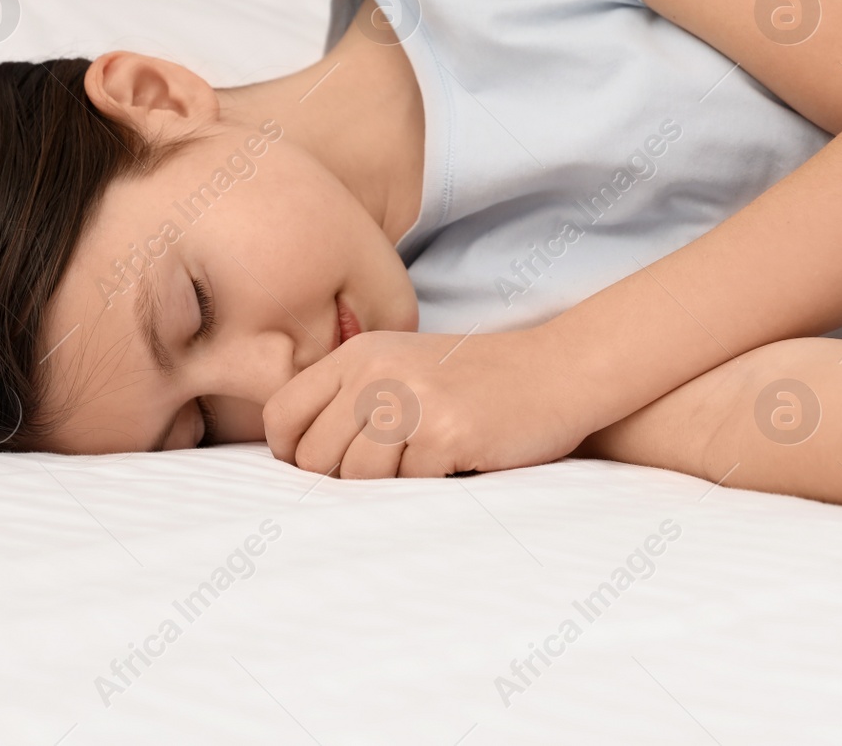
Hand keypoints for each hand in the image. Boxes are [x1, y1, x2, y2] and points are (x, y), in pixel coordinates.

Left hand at [262, 325, 589, 478]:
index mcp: (359, 354)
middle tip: (392, 473)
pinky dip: (431, 487)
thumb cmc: (478, 382)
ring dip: (390, 486)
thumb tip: (298, 465)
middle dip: (344, 481)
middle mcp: (376, 372)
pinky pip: (409, 487)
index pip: (283, 416)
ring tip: (427, 464)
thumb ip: (352, 399)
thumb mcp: (403, 368)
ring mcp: (410, 401)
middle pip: (316, 458)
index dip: (294, 454)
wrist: (558, 370)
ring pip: (357, 478)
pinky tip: (458, 460)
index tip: (327, 468)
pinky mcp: (446, 432)